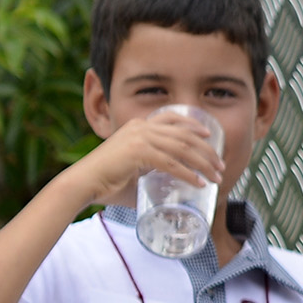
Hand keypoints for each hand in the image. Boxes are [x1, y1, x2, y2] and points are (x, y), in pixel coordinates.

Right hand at [81, 104, 224, 203]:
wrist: (82, 184)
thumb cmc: (107, 181)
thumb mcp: (135, 167)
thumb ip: (152, 168)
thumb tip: (172, 185)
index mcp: (138, 126)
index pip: (172, 118)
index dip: (194, 125)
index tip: (210, 136)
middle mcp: (140, 127)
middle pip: (185, 135)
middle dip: (207, 151)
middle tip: (221, 166)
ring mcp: (139, 138)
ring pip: (183, 149)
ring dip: (204, 164)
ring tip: (217, 177)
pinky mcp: (138, 153)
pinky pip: (172, 163)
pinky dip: (188, 174)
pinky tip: (199, 183)